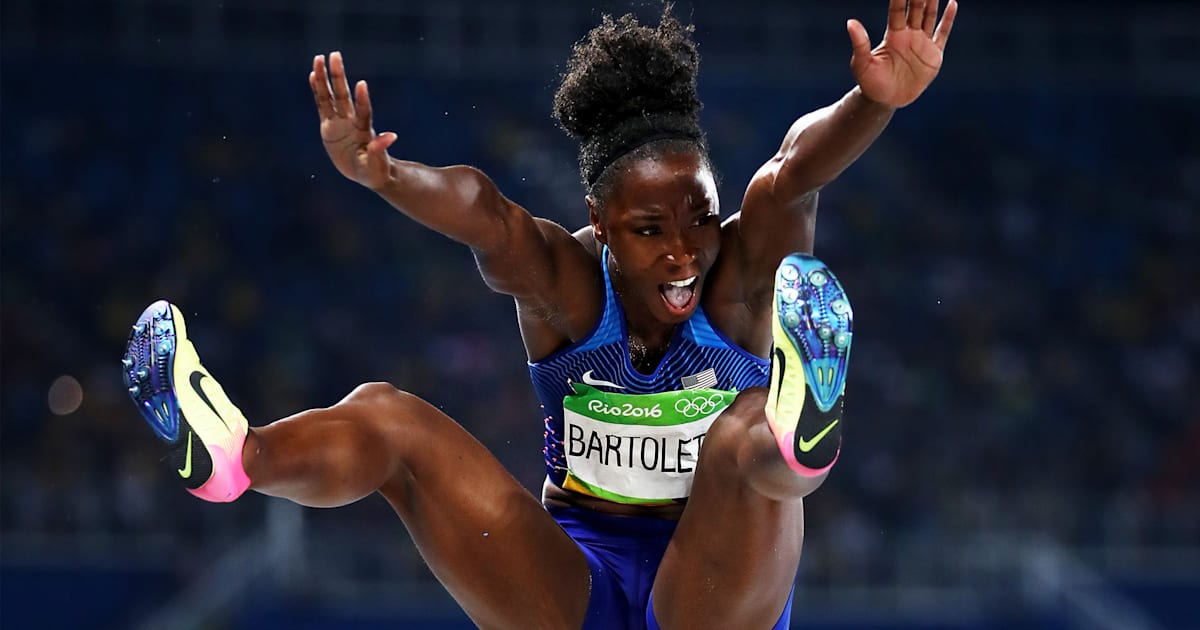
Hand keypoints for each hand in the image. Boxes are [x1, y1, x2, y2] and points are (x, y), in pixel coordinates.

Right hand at [309, 51, 397, 189]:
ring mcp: (340, 122)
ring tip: (320, 58)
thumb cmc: (374, 170)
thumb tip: (392, 136)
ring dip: (325, 78)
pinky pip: (322, 105)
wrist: (366, 172)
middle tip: (335, 55)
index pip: (363, 113)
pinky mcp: (329, 126)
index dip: (362, 100)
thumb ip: (379, 150)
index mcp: (363, 132)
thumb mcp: (376, 164)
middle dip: (338, 76)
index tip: (361, 84)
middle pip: (343, 96)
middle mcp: (351, 122)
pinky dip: (317, 91)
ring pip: (330, 96)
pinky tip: (313, 75)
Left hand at [847, 0, 957, 107]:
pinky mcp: (934, 55)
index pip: (897, 10)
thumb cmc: (870, 82)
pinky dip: (948, 19)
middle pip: (916, 9)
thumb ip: (860, 43)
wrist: (885, 100)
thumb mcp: (862, 63)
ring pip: (929, 17)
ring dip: (933, 2)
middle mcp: (908, 35)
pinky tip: (952, 3)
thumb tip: (850, 22)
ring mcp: (922, 43)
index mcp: (892, 35)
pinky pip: (942, 33)